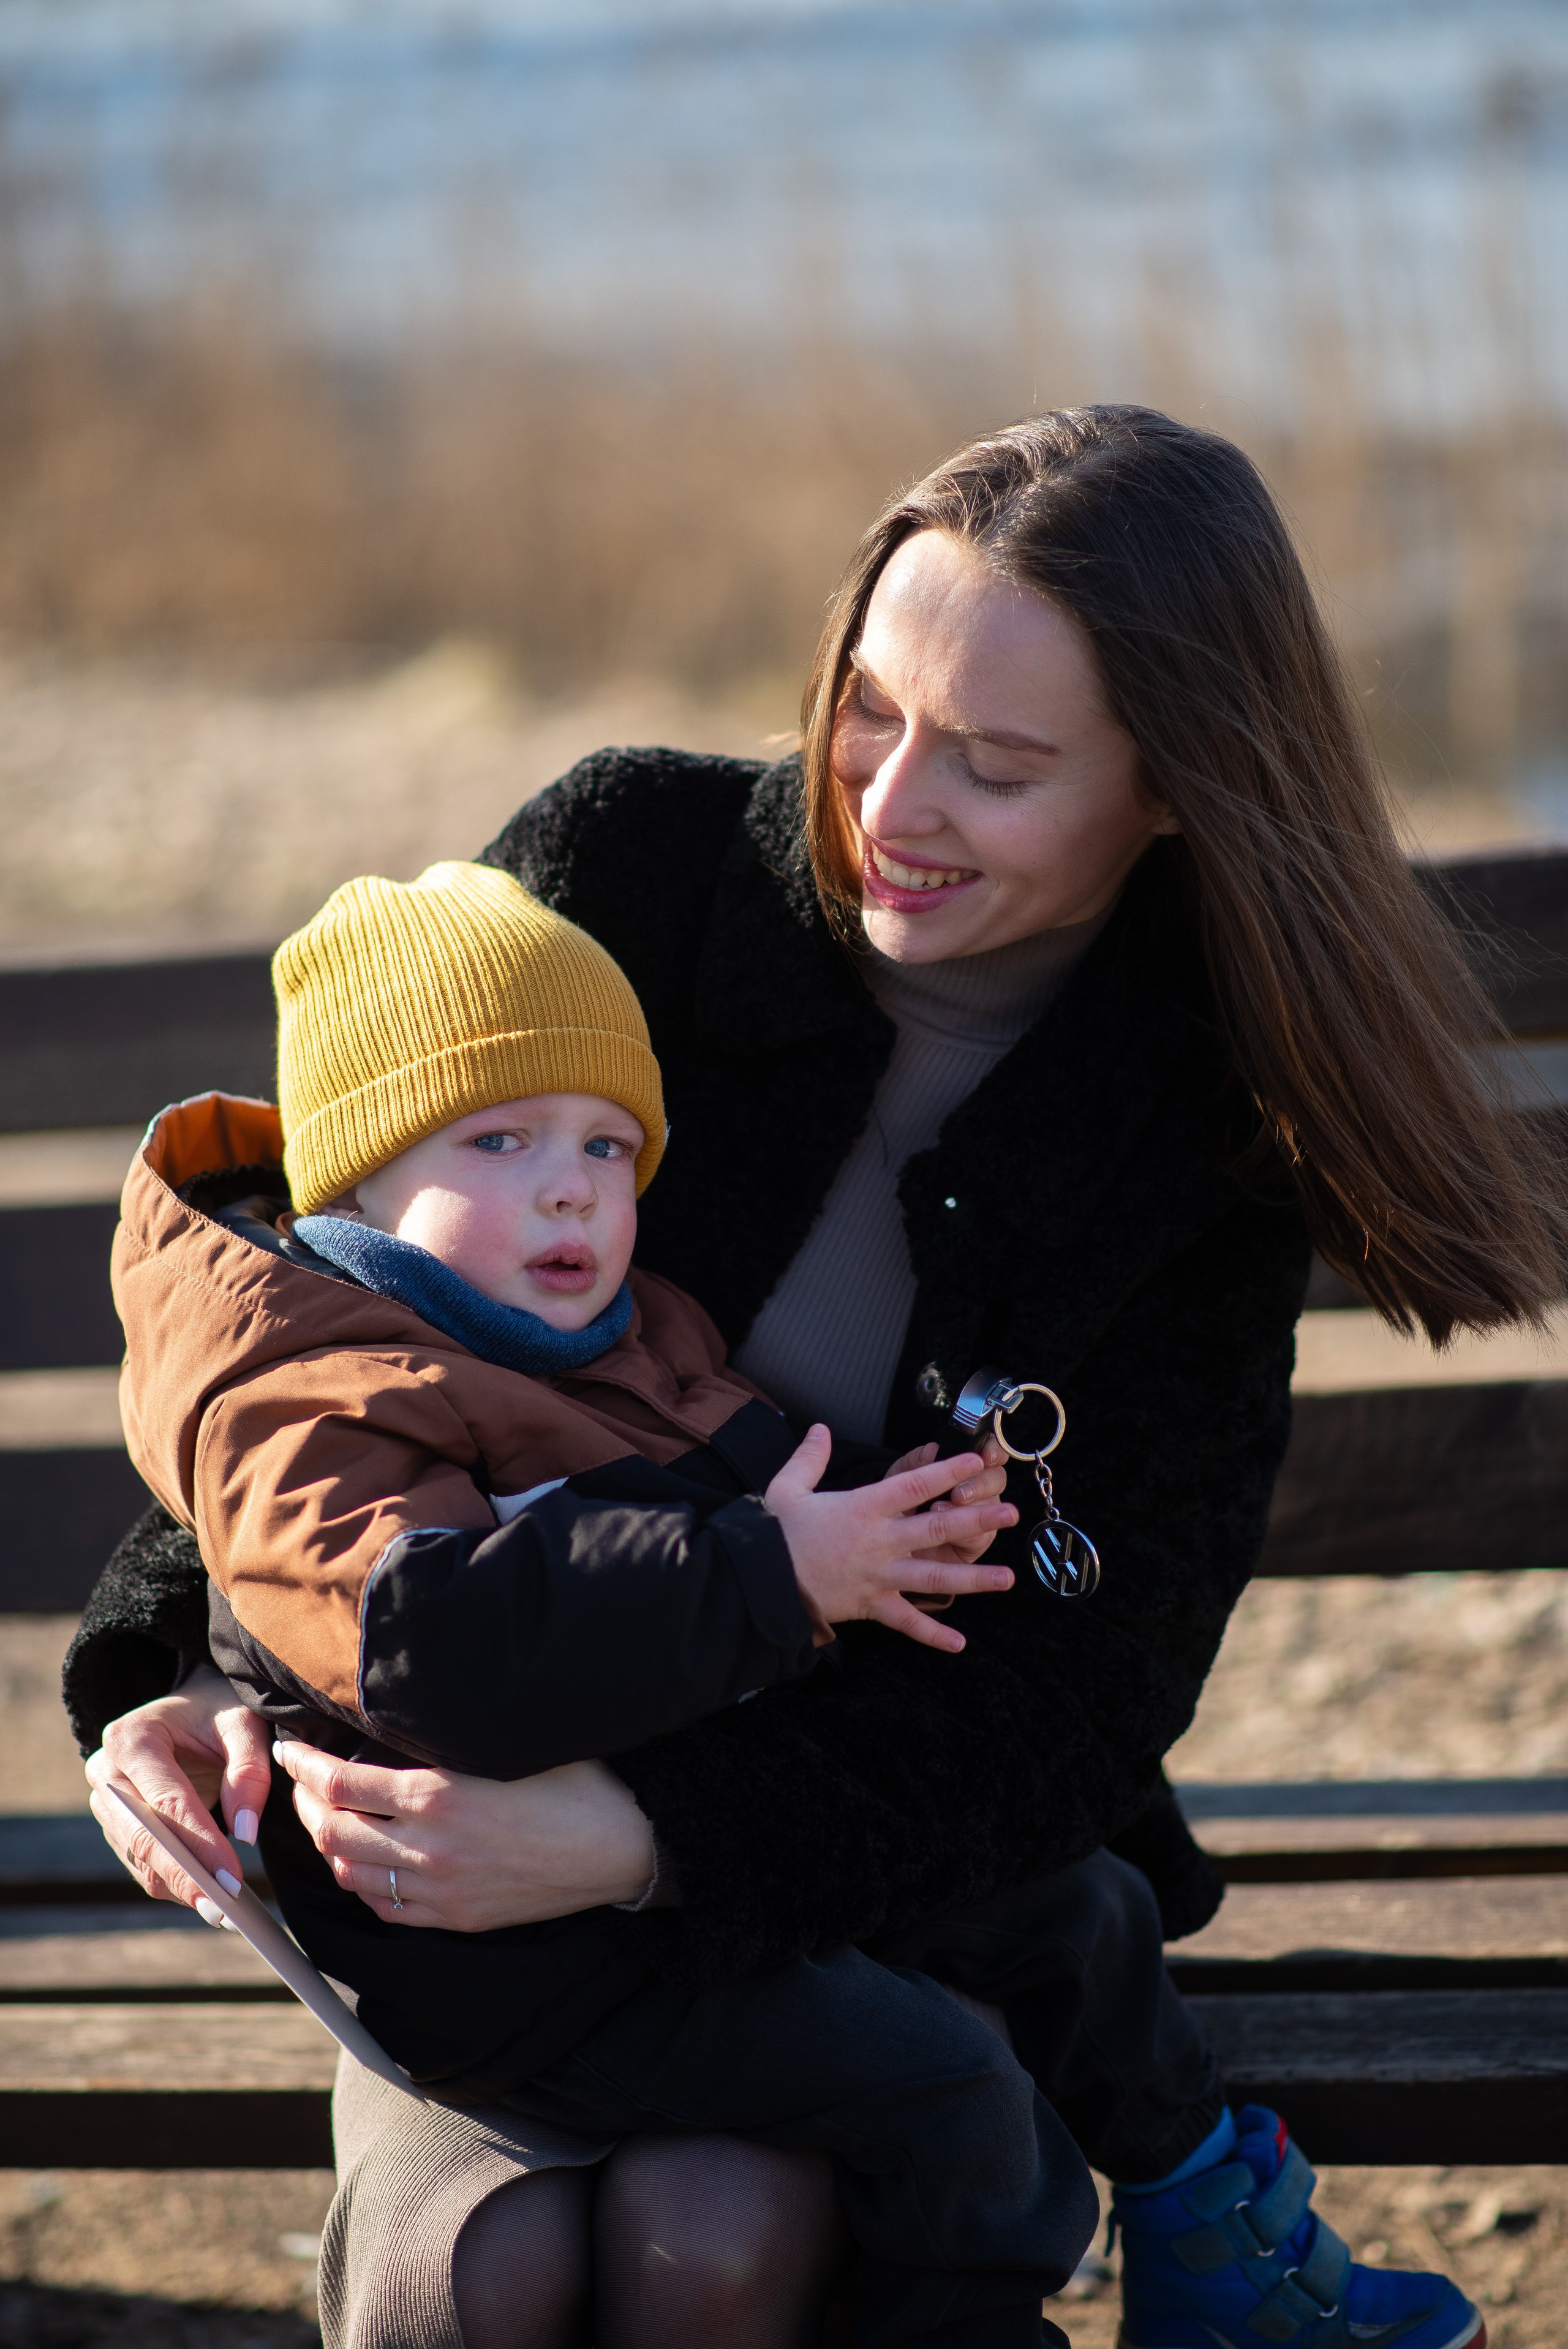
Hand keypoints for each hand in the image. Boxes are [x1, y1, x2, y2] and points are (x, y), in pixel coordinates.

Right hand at [84, 1665, 272, 1916]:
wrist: (192, 1709)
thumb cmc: (219, 1712)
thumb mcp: (244, 1722)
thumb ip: (249, 1770)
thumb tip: (244, 1833)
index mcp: (132, 1738)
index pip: (168, 1802)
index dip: (200, 1843)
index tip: (232, 1877)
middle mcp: (106, 1771)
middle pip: (143, 1837)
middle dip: (184, 1877)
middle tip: (223, 1910)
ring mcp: (106, 1802)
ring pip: (139, 1859)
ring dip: (179, 1888)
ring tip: (222, 1912)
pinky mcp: (116, 1826)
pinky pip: (141, 1864)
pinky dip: (173, 1884)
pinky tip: (208, 1898)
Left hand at [274, 1743, 656, 1929]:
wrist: (620, 1848)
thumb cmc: (574, 1782)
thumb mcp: (509, 1743)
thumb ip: (450, 1735)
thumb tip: (402, 1709)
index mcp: (439, 1794)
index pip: (342, 1783)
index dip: (305, 1765)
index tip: (291, 1748)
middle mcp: (430, 1847)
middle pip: (334, 1832)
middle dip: (306, 1804)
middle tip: (303, 1781)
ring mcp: (441, 1889)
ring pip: (352, 1874)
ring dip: (329, 1845)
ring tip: (327, 1819)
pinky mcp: (457, 1917)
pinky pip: (385, 1908)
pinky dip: (361, 1884)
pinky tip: (362, 1862)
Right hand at [765, 1426, 1015, 1653]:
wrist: (759, 1584)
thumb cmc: (773, 1534)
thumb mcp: (787, 1488)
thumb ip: (809, 1457)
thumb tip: (820, 1428)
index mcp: (862, 1508)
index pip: (913, 1484)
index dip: (946, 1471)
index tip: (974, 1460)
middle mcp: (878, 1541)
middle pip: (937, 1527)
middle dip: (977, 1520)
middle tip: (1011, 1513)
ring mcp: (879, 1576)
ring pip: (934, 1576)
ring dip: (973, 1578)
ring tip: (1007, 1578)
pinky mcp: (871, 1605)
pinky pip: (906, 1622)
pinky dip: (931, 1634)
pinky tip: (959, 1643)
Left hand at [885, 1436, 1011, 1562]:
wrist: (887, 1543)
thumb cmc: (900, 1503)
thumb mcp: (901, 1476)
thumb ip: (917, 1461)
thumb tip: (933, 1450)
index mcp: (965, 1466)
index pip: (990, 1452)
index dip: (993, 1451)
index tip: (985, 1455)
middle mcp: (978, 1488)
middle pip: (997, 1478)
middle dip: (980, 1483)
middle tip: (958, 1493)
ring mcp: (980, 1516)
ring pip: (992, 1507)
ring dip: (971, 1508)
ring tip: (941, 1510)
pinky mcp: (976, 1542)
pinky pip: (983, 1536)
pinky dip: (967, 1534)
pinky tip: (951, 1535)